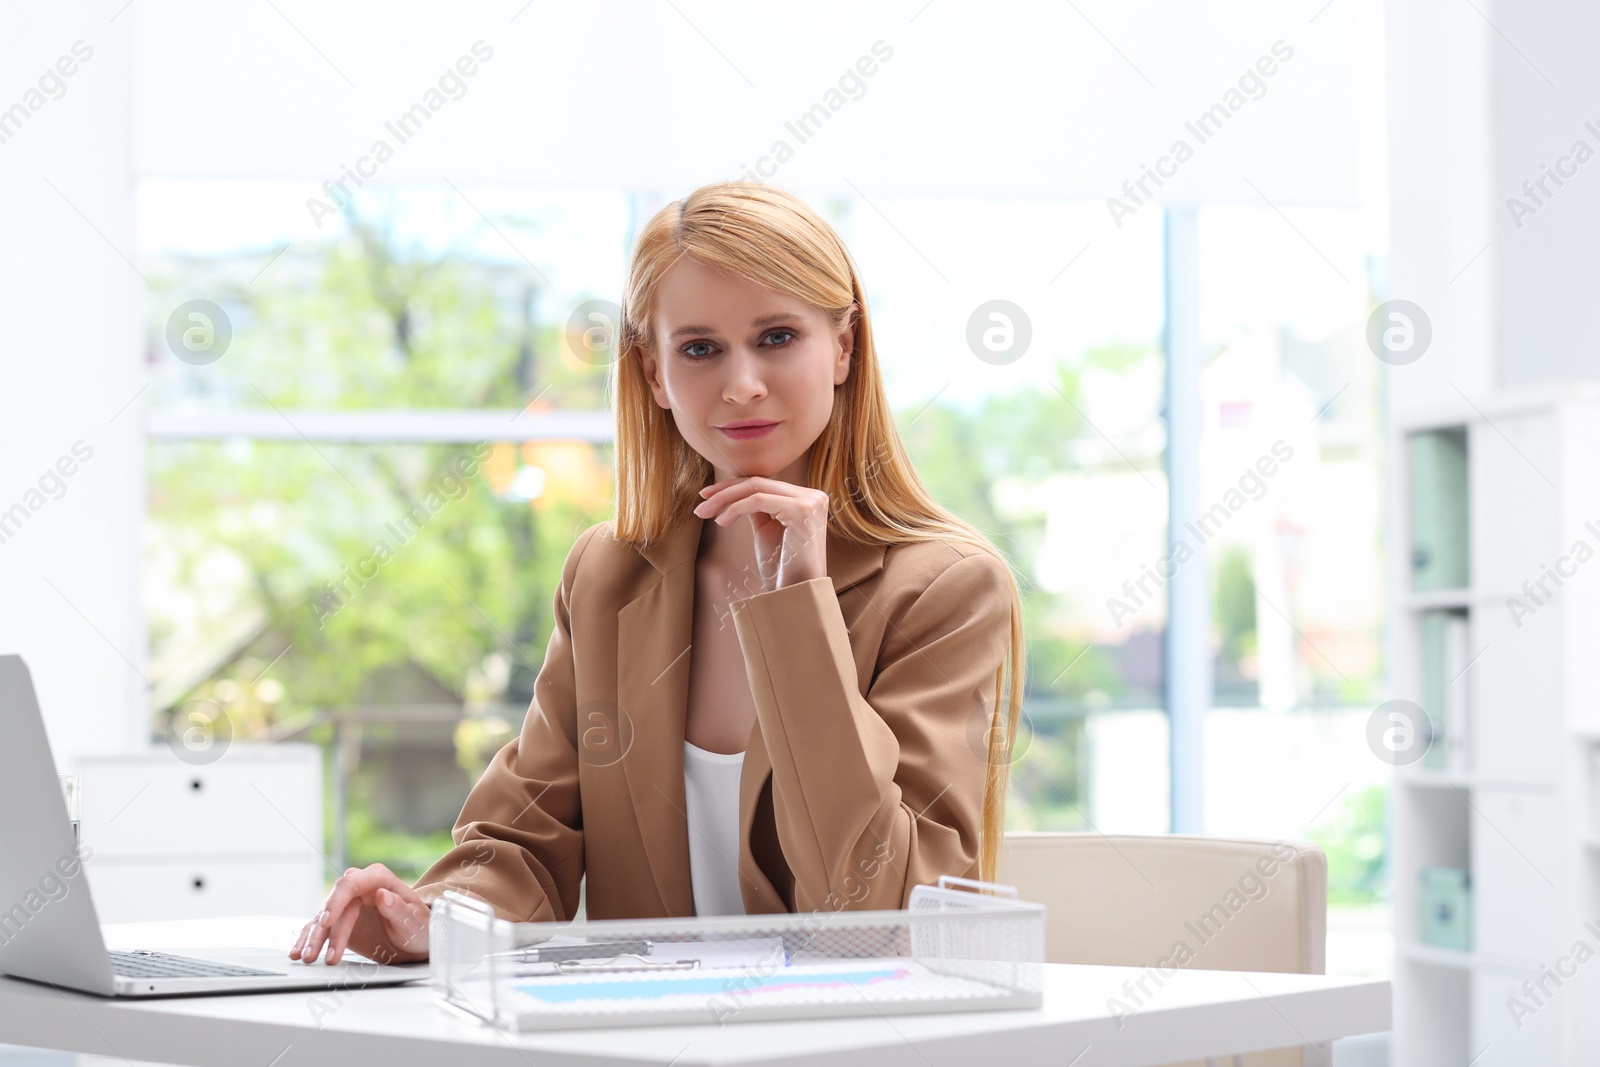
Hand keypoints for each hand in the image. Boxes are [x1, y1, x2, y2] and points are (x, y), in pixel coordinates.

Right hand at [289, 863, 429, 965]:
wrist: (416, 941)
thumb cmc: (419, 927)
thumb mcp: (414, 921)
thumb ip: (398, 908)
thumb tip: (381, 895)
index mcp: (379, 879)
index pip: (351, 884)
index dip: (336, 902)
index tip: (327, 922)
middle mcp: (361, 888)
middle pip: (334, 904)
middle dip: (324, 930)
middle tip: (317, 954)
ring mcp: (348, 904)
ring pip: (323, 917)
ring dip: (313, 938)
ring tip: (308, 958)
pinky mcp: (340, 921)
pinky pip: (319, 928)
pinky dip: (307, 940)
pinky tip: (297, 952)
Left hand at [694, 476, 829, 590]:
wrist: (796, 594)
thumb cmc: (781, 568)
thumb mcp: (767, 529)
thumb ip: (757, 507)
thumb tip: (731, 491)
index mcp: (807, 498)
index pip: (764, 484)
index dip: (733, 487)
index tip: (706, 496)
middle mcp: (813, 496)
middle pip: (759, 483)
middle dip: (724, 491)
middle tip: (700, 505)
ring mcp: (810, 502)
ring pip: (756, 488)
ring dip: (724, 499)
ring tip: (703, 513)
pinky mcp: (801, 510)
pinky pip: (758, 501)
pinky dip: (735, 509)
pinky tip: (721, 522)